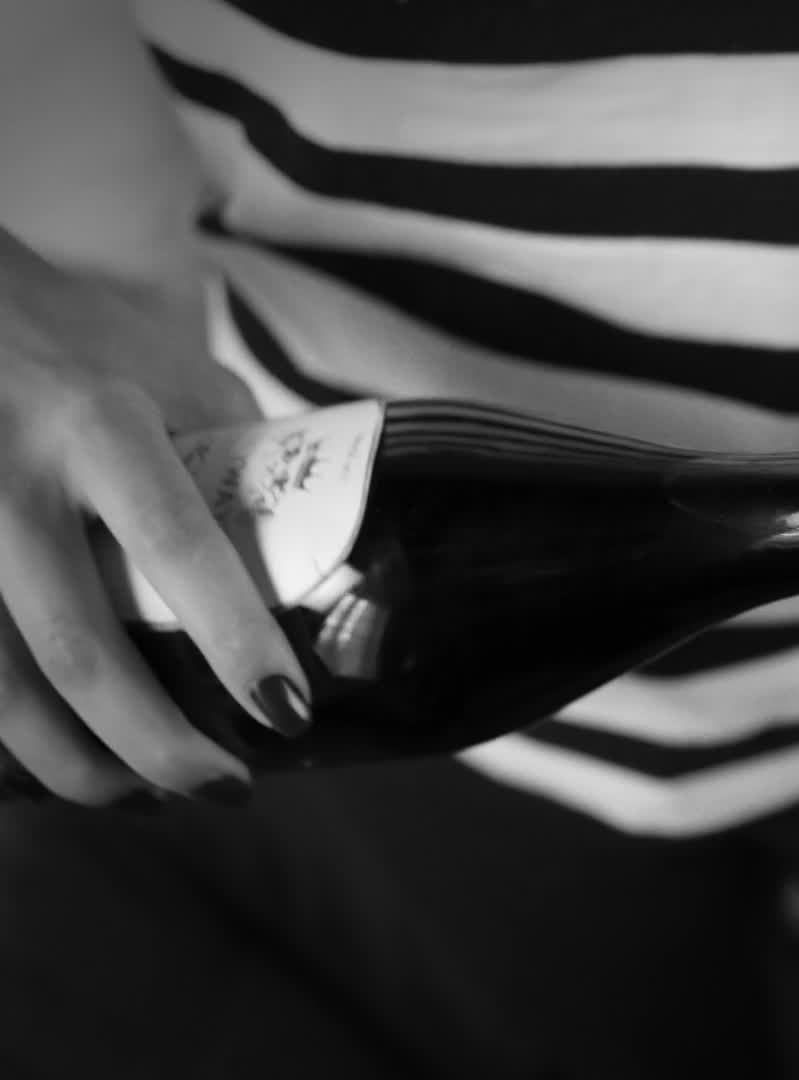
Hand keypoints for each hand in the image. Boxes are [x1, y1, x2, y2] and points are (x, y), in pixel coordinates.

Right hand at [0, 230, 308, 808]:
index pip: (178, 548)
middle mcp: (9, 478)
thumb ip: (237, 456)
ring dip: (75, 764)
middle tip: (227, 790)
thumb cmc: (77, 337)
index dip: (234, 640)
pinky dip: (8, 733)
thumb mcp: (173, 371)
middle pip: (78, 649)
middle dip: (155, 742)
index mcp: (98, 424)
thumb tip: (323, 556)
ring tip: (143, 799)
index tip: (288, 713)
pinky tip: (60, 761)